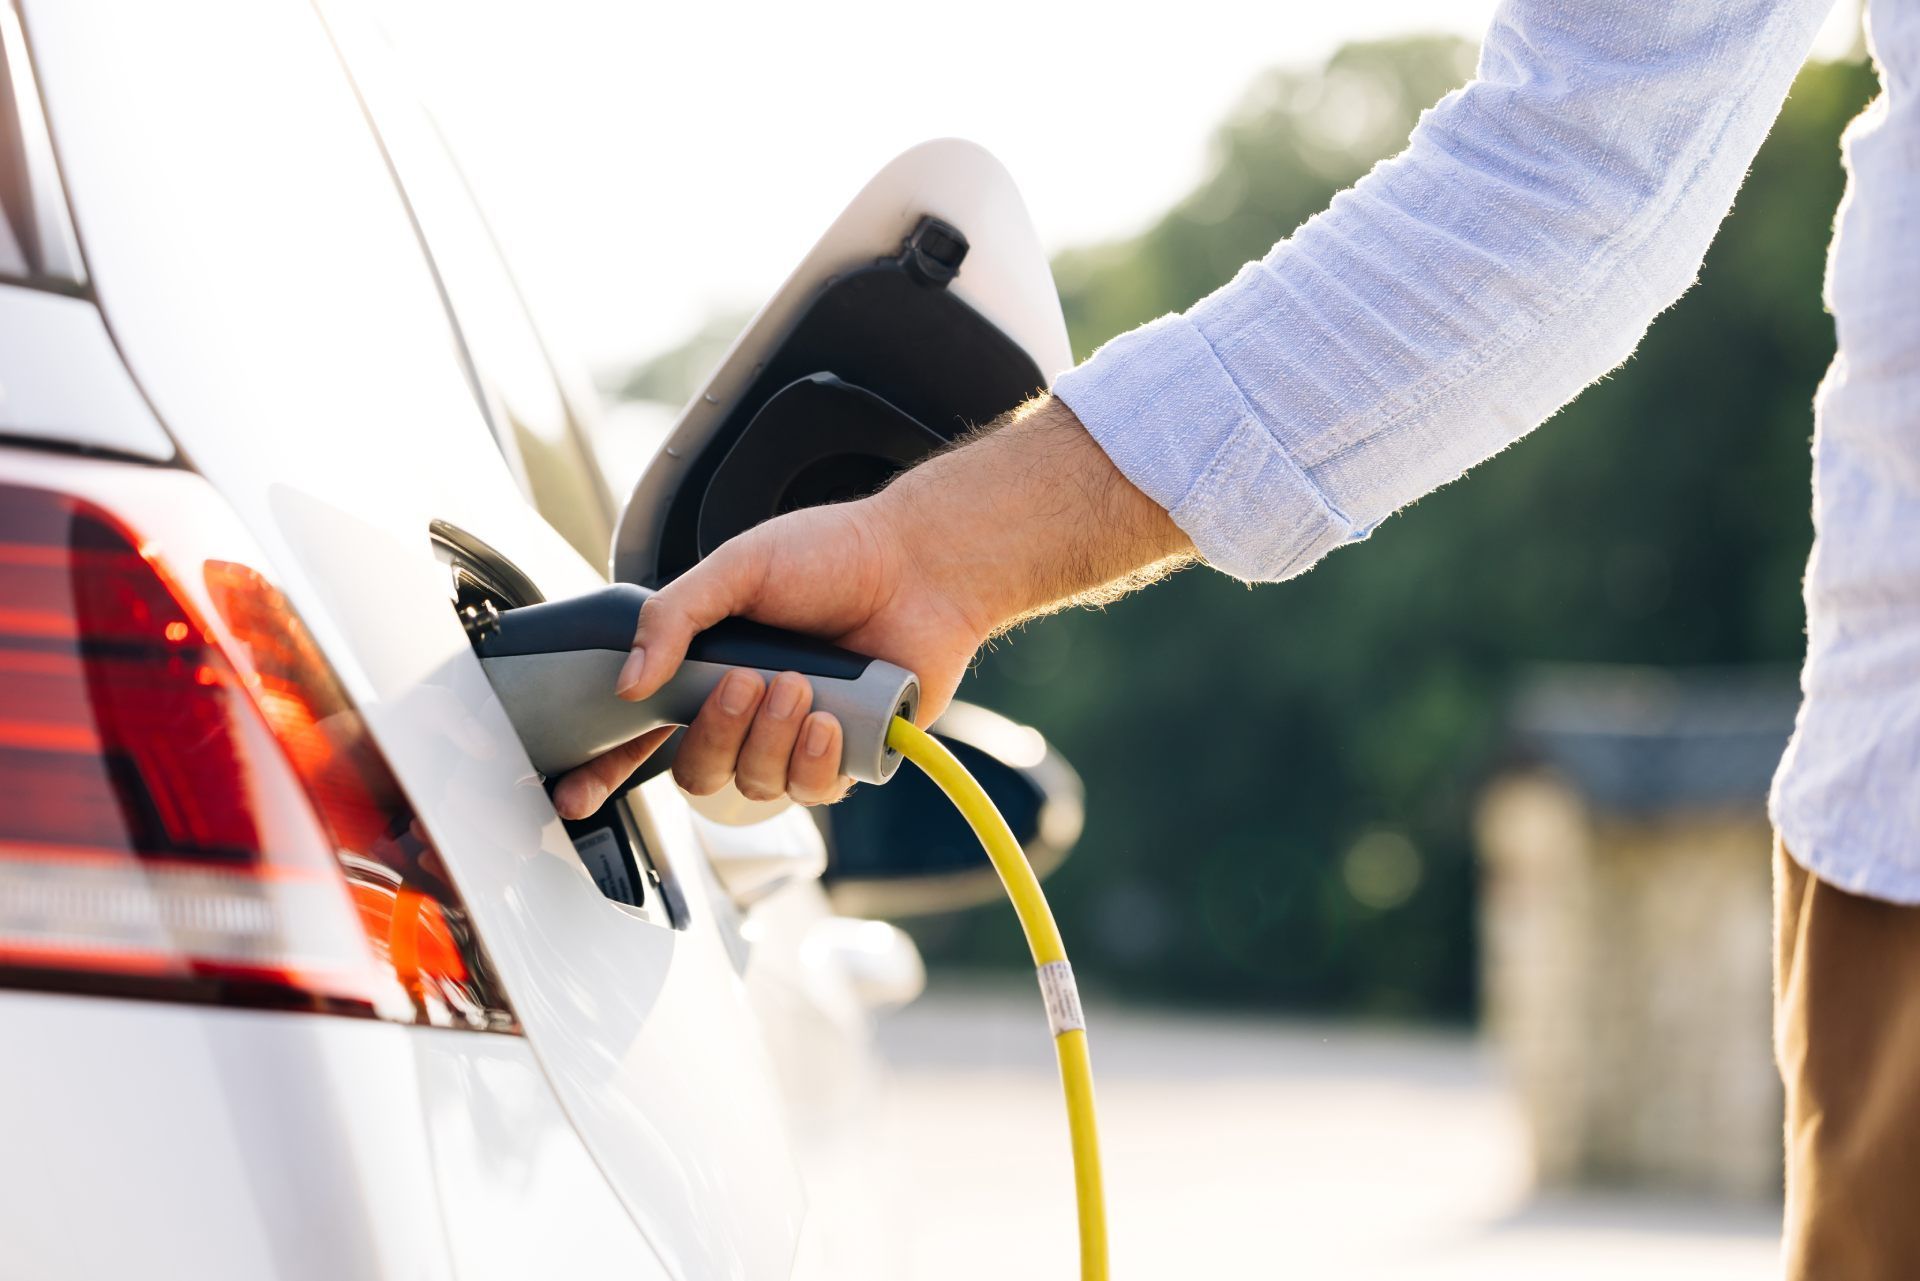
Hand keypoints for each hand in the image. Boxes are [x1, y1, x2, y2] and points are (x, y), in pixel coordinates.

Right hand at [550, 395, 1193, 817]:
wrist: (920, 565)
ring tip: (802, 685)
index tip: (572, 795)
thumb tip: (629, 681)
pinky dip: (814, 758)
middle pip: (695, 770)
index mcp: (706, 668)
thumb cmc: (834, 554)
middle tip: (748, 682)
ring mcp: (794, 739)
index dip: (604, 770)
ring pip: (752, 785)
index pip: (643, 733)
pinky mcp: (846, 756)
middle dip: (716, 734)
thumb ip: (674, 617)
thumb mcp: (738, 566)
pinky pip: (811, 791)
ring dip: (771, 737)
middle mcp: (746, 712)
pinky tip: (831, 716)